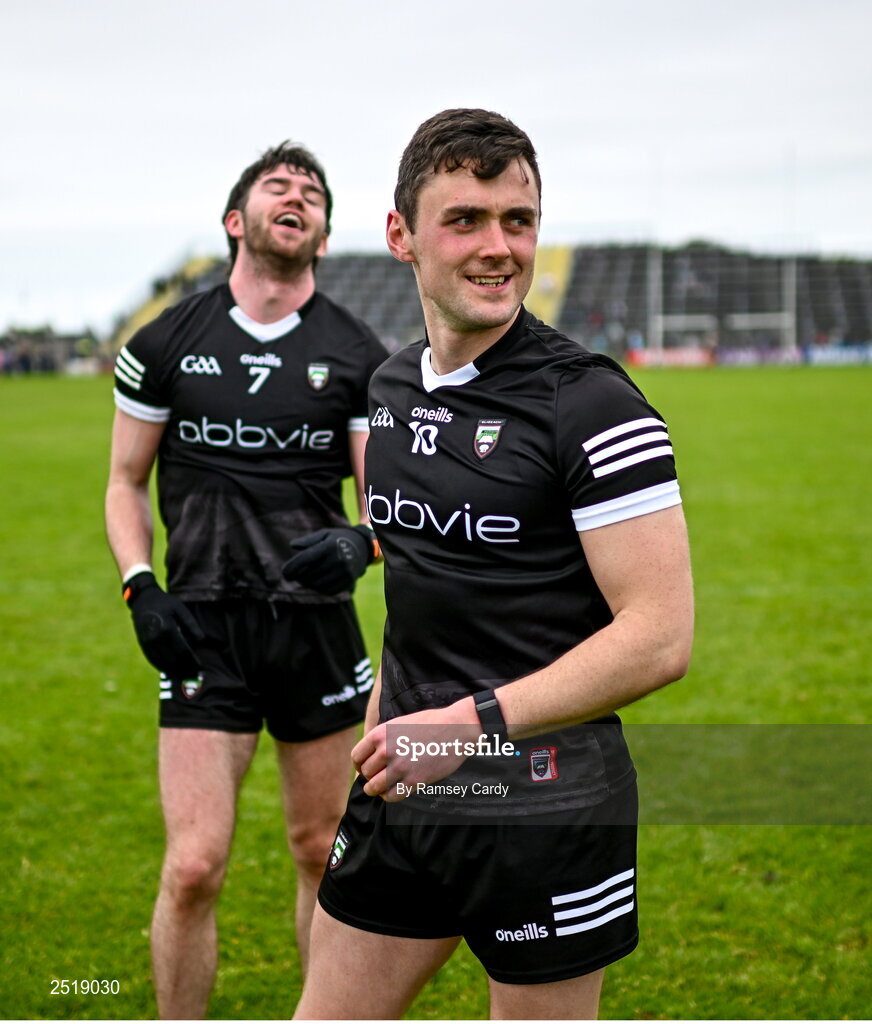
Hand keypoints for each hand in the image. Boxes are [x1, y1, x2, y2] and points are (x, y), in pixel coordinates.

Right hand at [123, 571, 203, 678]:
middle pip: (173, 659)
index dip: (192, 661)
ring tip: (184, 676)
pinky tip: (170, 671)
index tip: (200, 667)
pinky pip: (152, 659)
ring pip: (162, 662)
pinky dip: (162, 667)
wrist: (143, 599)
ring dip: (174, 671)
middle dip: (184, 669)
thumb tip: (201, 640)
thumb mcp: (180, 609)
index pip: (182, 650)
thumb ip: (191, 624)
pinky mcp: (142, 644)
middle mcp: (156, 638)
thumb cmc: (165, 603)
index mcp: (167, 628)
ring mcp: (147, 642)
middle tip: (194, 675)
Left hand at [281, 525, 375, 594]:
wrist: (363, 547)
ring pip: (317, 584)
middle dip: (298, 575)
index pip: (305, 559)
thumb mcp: (324, 534)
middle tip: (294, 574)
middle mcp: (338, 559)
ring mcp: (344, 572)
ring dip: (307, 583)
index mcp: (329, 546)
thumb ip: (308, 540)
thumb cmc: (338, 539)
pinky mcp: (348, 582)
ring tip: (305, 578)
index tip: (284, 573)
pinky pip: (328, 591)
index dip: (292, 567)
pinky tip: (316, 582)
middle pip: (309, 574)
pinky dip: (319, 588)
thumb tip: (292, 545)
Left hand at [352, 699, 480, 801]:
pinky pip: (391, 796)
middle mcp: (387, 750)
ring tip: (379, 789)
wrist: (456, 729)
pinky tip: (392, 792)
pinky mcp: (414, 780)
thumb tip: (368, 757)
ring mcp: (400, 766)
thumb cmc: (430, 723)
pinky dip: (388, 797)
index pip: (356, 756)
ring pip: (374, 787)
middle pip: (365, 773)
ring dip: (375, 790)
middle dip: (370, 777)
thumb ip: (383, 738)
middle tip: (377, 777)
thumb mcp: (400, 723)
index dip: (359, 765)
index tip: (365, 769)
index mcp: (381, 733)